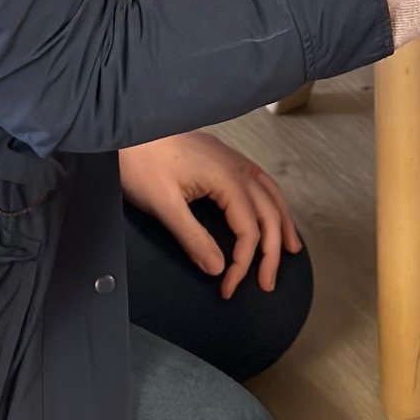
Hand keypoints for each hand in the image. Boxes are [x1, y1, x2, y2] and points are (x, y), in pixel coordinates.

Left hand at [118, 132, 299, 299]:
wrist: (129, 132)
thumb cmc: (142, 163)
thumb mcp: (164, 205)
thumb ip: (193, 238)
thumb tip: (218, 268)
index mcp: (226, 178)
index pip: (249, 228)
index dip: (243, 262)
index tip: (229, 287)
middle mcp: (236, 167)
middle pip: (268, 212)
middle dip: (271, 250)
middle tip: (267, 282)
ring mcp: (232, 159)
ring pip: (270, 193)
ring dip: (282, 222)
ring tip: (290, 248)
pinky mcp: (222, 158)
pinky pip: (258, 181)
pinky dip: (270, 201)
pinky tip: (269, 210)